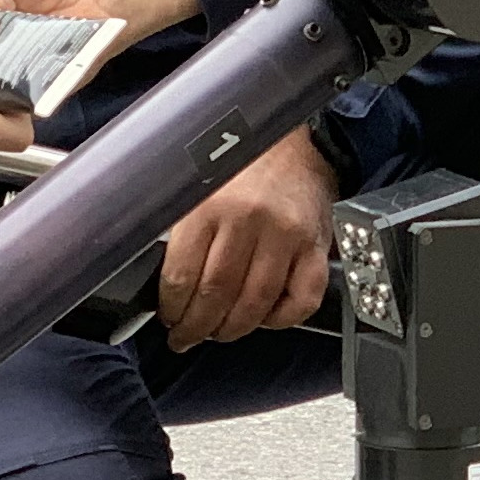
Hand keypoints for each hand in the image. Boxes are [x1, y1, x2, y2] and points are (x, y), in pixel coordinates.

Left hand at [159, 128, 334, 344]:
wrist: (294, 142)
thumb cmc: (242, 165)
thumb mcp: (197, 186)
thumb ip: (181, 230)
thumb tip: (164, 283)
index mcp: (209, 205)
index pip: (181, 276)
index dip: (172, 309)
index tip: (169, 319)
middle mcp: (248, 220)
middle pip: (216, 296)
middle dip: (197, 328)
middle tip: (187, 337)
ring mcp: (286, 236)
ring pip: (255, 305)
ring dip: (233, 329)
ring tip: (220, 332)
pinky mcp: (315, 247)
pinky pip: (302, 300)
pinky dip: (282, 320)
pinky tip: (265, 319)